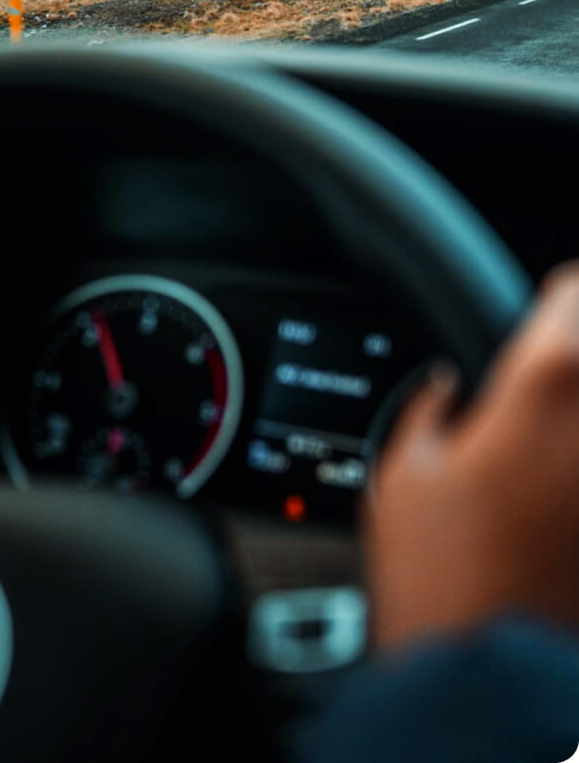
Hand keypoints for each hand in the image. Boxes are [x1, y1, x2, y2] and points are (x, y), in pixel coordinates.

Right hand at [365, 264, 578, 653]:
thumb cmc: (438, 576)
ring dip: (575, 408)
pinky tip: (554, 482)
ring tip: (547, 434)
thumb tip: (445, 392)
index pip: (574, 290)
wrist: (484, 674)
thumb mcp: (404, 475)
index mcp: (543, 386)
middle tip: (542, 377)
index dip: (554, 298)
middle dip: (569, 347)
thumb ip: (430, 411)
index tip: (539, 313)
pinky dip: (575, 457)